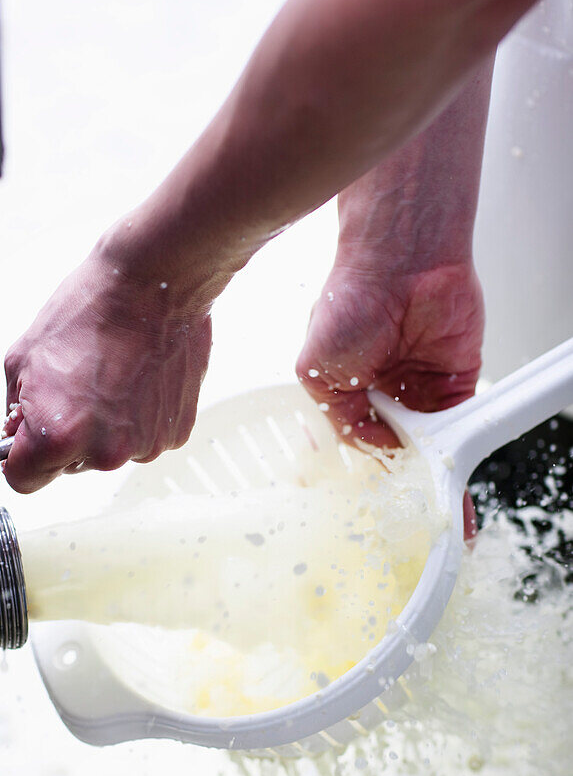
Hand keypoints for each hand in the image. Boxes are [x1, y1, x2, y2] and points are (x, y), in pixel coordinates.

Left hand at [3, 245, 212, 492]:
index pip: (24, 481)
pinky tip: (137, 380)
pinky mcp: (175, 433)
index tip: (24, 442)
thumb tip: (18, 434)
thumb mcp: (23, 357)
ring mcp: (144, 446)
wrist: (154, 282)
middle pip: (70, 467)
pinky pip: (142, 439)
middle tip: (75, 387)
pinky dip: (138, 418)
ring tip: (111, 377)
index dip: (20, 458)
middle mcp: (104, 452)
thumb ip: (15, 410)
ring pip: (108, 452)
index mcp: (58, 437)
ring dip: (104, 426)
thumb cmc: (91, 310)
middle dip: (64, 436)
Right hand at [297, 258, 482, 537]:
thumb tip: (372, 447)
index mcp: (349, 389)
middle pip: (398, 446)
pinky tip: (449, 477)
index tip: (378, 498)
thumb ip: (342, 418)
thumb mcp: (317, 373)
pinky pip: (457, 423)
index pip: (361, 439)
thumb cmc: (348, 301)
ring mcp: (422, 387)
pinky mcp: (456, 380)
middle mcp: (386, 390)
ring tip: (435, 508)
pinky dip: (454, 450)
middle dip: (404, 478)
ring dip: (432, 473)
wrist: (399, 263)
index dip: (369, 466)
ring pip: (429, 442)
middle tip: (412, 511)